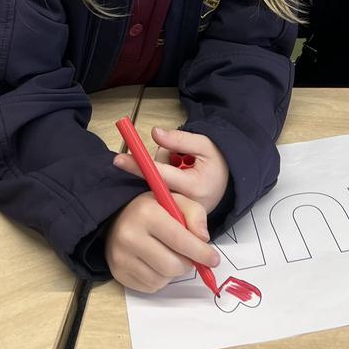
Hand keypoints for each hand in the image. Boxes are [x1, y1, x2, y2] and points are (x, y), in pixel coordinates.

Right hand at [104, 191, 219, 293]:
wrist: (119, 218)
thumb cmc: (153, 209)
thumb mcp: (176, 200)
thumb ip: (195, 214)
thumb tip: (204, 239)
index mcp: (146, 213)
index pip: (179, 239)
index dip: (200, 252)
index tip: (214, 259)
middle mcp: (129, 235)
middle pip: (171, 265)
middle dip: (188, 264)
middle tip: (191, 257)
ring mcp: (121, 256)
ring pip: (162, 279)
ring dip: (174, 273)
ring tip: (171, 256)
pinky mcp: (118, 273)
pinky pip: (150, 287)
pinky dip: (161, 279)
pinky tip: (157, 264)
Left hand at [113, 127, 229, 213]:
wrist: (229, 184)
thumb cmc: (217, 163)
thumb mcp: (204, 144)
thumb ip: (180, 139)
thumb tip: (155, 133)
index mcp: (194, 187)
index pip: (160, 175)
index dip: (139, 166)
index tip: (118, 160)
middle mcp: (185, 204)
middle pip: (156, 180)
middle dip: (163, 162)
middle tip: (180, 156)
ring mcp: (180, 213)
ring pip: (157, 186)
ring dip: (164, 171)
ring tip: (184, 168)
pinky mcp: (175, 216)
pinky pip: (161, 193)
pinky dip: (166, 181)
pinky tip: (180, 178)